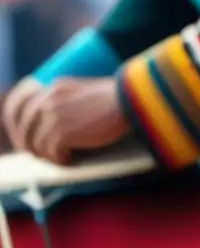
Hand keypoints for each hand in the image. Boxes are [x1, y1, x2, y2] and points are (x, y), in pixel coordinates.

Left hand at [2, 77, 129, 163]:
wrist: (131, 100)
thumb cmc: (116, 99)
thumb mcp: (83, 91)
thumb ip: (65, 100)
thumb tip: (54, 122)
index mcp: (53, 88)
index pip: (21, 109)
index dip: (21, 128)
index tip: (29, 140)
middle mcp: (48, 101)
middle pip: (25, 129)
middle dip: (32, 146)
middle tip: (45, 155)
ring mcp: (53, 117)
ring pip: (38, 144)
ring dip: (49, 155)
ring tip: (63, 158)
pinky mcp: (63, 132)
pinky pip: (52, 152)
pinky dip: (60, 159)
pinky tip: (72, 159)